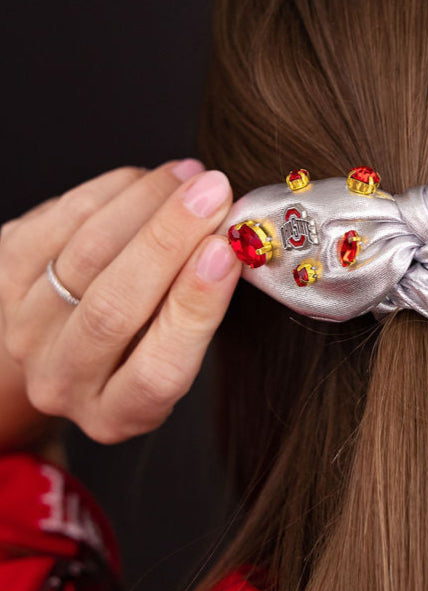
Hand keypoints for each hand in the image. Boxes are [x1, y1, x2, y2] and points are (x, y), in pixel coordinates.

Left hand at [0, 160, 240, 444]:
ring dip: (146, 203)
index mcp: (116, 415)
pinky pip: (61, 219)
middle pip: (113, 309)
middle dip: (170, 240)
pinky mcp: (2, 275)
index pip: (157, 372)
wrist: (62, 334)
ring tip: (190, 175)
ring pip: (86, 253)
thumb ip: (201, 309)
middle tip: (215, 194)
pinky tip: (148, 180)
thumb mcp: (175, 348)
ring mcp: (23, 330)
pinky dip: (113, 191)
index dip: (194, 308)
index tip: (228, 252)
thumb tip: (240, 240)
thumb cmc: (139, 340)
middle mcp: (61, 382)